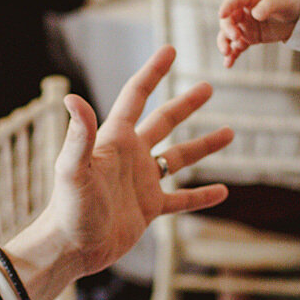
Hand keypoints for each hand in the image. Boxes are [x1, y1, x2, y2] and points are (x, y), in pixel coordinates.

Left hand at [3, 46, 230, 299]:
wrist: (70, 248)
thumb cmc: (68, 208)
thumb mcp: (73, 169)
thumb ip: (79, 135)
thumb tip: (72, 98)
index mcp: (115, 140)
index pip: (136, 97)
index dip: (152, 72)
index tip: (169, 50)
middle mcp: (130, 156)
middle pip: (163, 122)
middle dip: (185, 104)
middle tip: (208, 87)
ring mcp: (141, 182)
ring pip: (178, 158)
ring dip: (203, 146)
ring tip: (231, 133)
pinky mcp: (148, 208)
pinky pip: (181, 199)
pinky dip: (201, 195)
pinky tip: (223, 191)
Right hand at [216, 0, 299, 65]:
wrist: (299, 16)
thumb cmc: (290, 2)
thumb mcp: (283, 0)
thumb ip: (269, 5)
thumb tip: (256, 14)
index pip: (235, 0)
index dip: (227, 6)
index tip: (221, 14)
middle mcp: (243, 11)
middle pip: (229, 19)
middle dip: (228, 29)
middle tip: (235, 37)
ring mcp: (245, 26)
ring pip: (228, 35)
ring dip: (225, 44)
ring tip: (227, 53)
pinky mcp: (249, 38)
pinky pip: (237, 47)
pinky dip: (232, 55)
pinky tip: (228, 64)